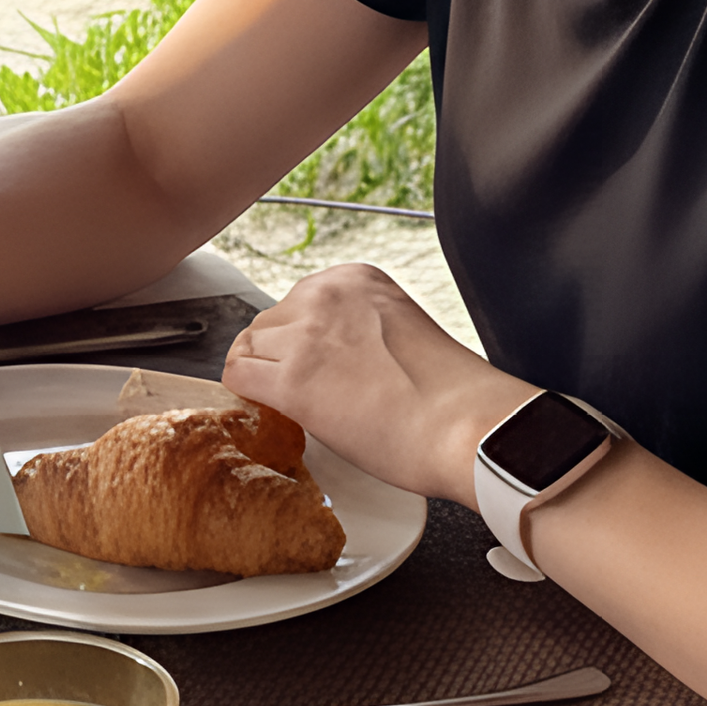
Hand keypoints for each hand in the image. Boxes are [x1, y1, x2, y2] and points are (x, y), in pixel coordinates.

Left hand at [220, 263, 523, 501]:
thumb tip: (331, 358)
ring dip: (262, 375)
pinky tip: (267, 411)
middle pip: (270, 322)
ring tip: (288, 405)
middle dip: (280, 356)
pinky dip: (245, 395)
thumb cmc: (450, 395)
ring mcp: (305, 336)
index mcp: (355, 278)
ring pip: (249, 349)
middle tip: (304, 391)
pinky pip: (238, 377)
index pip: (298, 301)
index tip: (315, 364)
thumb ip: (359, 328)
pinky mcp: (291, 381)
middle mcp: (324, 295)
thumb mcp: (400, 330)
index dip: (301, 339)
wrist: (468, 428)